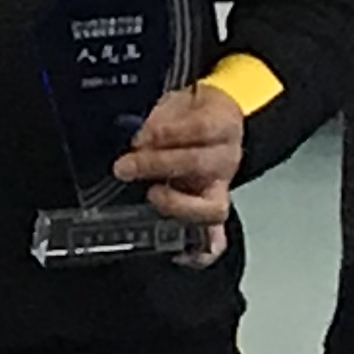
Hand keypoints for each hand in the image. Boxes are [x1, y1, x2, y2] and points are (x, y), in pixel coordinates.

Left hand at [118, 83, 244, 264]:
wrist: (216, 122)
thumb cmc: (193, 114)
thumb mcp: (179, 100)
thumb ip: (162, 117)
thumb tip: (142, 136)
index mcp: (223, 124)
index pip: (201, 128)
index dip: (168, 133)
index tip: (141, 136)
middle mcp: (227, 159)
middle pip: (199, 164)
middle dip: (157, 165)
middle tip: (126, 167)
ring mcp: (222, 189)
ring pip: (212, 208)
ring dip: (177, 205)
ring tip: (152, 197)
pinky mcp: (212, 213)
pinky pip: (215, 242)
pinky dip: (198, 253)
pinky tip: (177, 252)